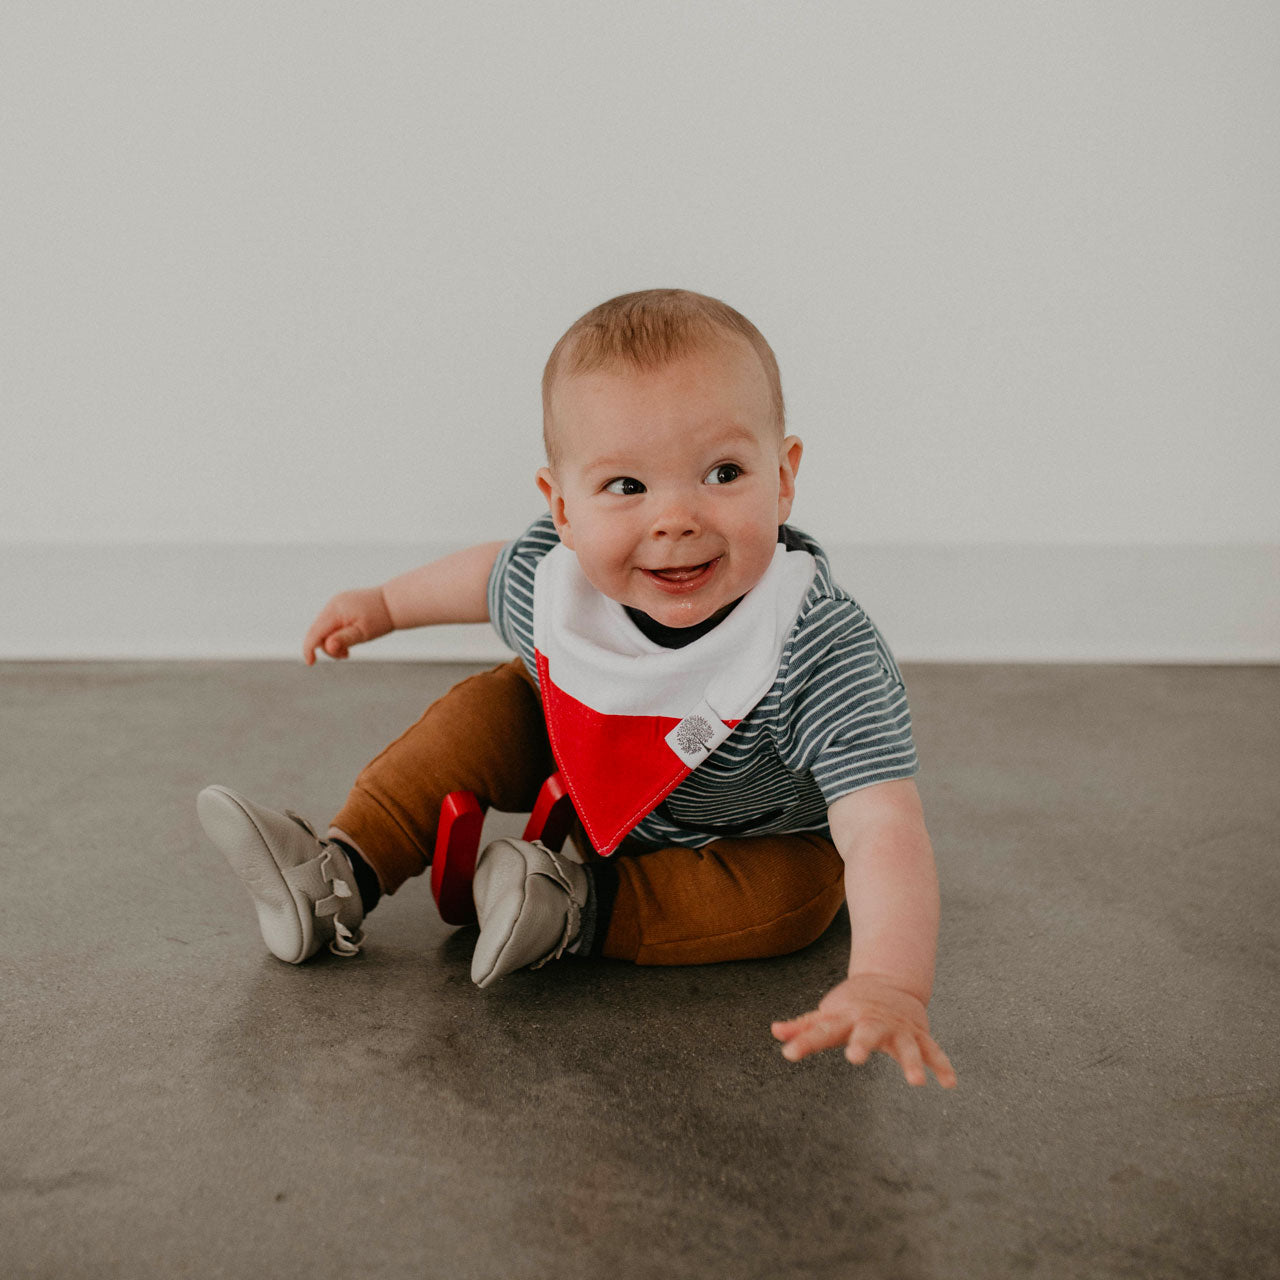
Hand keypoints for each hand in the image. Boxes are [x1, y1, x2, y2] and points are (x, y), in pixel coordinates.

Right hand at [302, 588, 394, 663]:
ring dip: (332, 642)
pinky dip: (336, 634)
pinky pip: (332, 623)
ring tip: (348, 651)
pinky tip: (348, 641)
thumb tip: (327, 646)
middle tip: (345, 656)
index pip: (315, 632)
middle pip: (318, 632)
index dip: (309, 649)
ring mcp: (337, 603)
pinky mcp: (341, 605)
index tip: (310, 663)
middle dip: (327, 647)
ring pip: (324, 628)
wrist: (394, 603)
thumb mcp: (363, 633)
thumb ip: (343, 640)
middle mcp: (333, 604)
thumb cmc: (381, 618)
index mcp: (335, 610)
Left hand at [772, 973, 955, 1087]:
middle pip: (865, 1033)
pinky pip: (933, 1051)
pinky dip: (942, 1066)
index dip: (804, 1041)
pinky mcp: (918, 1035)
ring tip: (915, 1082)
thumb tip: (774, 1032)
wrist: (890, 984)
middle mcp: (872, 1023)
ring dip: (912, 1062)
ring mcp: (898, 1029)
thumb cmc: (851, 1005)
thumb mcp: (828, 1014)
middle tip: (854, 1057)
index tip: (788, 1054)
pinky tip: (950, 1084)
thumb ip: (804, 1027)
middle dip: (861, 1044)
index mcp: (846, 1018)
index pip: (821, 1031)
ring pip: (906, 1046)